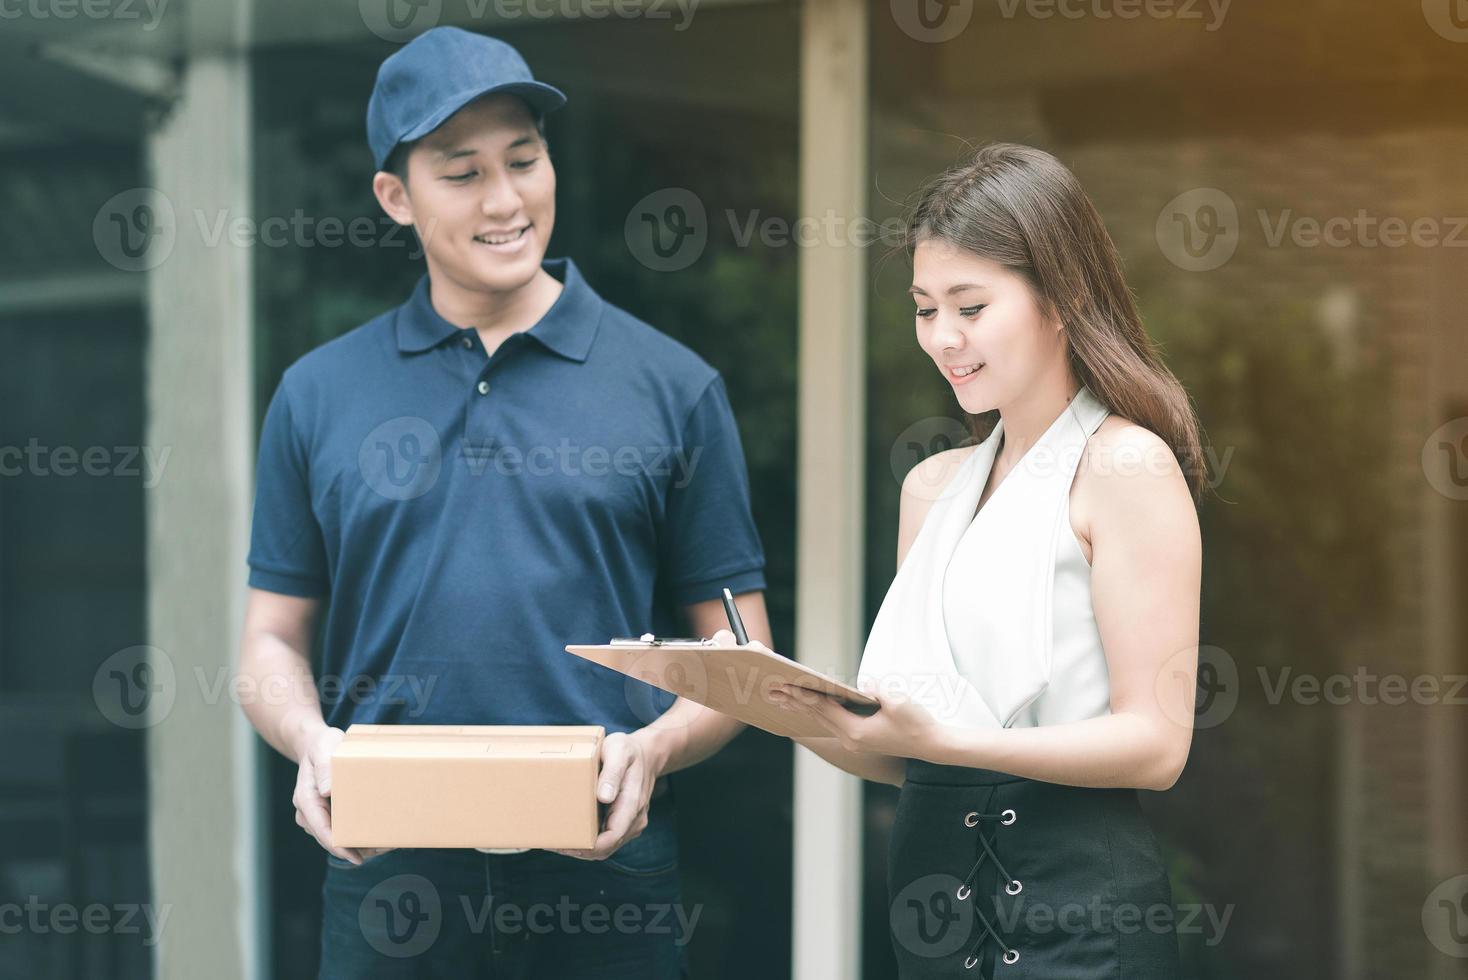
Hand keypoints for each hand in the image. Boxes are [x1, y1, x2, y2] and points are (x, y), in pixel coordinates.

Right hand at [292, 724, 389, 864]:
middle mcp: (308, 812)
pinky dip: (356, 833)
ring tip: (385, 845)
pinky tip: (376, 834)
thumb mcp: (324, 749)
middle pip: (330, 839)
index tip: (356, 858)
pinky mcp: (326, 813)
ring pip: (335, 837)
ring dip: (357, 843)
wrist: (314, 744)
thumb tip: (327, 792)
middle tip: (383, 849)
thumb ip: (324, 767)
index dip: (338, 847)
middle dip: (353, 848)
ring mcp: (316, 815)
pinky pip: (339, 828)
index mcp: (306, 799)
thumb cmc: (322, 745)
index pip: (321, 830)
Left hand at [547, 730, 658, 861]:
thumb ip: (612, 772)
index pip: (612, 837)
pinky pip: (607, 838)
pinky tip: (571, 832)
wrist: (647, 754)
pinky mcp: (625, 822)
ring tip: (557, 840)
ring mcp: (631, 823)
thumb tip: (604, 797)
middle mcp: (635, 818)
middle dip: (579, 850)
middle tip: (552, 843)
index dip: (587, 847)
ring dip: (582, 848)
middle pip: (606, 848)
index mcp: (633, 803)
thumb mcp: (619, 751)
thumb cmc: (628, 750)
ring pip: (606, 847)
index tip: (564, 844)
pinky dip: (589, 840)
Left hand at [770, 680, 947, 758]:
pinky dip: (820, 712)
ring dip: (805, 708)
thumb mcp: (899, 702)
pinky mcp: (861, 739)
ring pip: (824, 721)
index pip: (824, 708)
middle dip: (796, 701)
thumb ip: (878, 691)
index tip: (786, 684)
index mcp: (856, 731)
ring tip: (784, 698)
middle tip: (773, 690)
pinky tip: (812, 706)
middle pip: (818, 715)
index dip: (804, 694)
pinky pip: (834, 723)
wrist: (932, 745)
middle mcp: (851, 739)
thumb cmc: (917, 723)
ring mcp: (855, 741)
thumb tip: (864, 686)